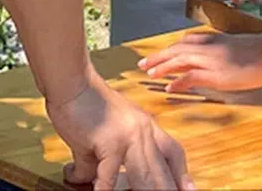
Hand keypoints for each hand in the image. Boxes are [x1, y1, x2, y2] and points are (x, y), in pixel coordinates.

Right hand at [47, 74, 192, 190]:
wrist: (73, 82)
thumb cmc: (87, 104)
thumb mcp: (106, 134)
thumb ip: (106, 160)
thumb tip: (92, 183)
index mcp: (146, 127)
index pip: (173, 153)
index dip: (182, 175)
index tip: (189, 189)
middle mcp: (143, 131)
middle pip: (163, 171)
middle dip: (168, 190)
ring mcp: (129, 136)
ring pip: (146, 176)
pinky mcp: (110, 141)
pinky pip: (110, 174)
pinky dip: (105, 189)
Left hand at [139, 31, 261, 94]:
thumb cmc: (261, 49)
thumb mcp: (239, 44)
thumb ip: (225, 47)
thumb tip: (219, 55)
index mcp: (214, 39)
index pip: (187, 42)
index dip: (172, 48)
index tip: (161, 53)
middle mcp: (208, 48)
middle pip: (177, 49)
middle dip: (159, 56)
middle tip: (143, 63)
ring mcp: (210, 60)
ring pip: (178, 60)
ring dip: (162, 66)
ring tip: (149, 73)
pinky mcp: (214, 75)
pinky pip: (190, 77)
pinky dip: (178, 81)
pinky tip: (169, 87)